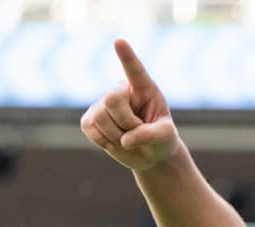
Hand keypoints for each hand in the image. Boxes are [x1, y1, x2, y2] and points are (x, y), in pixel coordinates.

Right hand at [80, 39, 179, 171]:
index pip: (135, 70)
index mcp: (144, 88)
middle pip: (112, 99)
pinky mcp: (91, 118)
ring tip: (127, 138)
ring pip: (100, 116)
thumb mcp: (166, 137)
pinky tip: (113, 142)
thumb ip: (150, 135)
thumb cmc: (161, 140)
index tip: (119, 42)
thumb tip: (125, 140)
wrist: (149, 155)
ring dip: (116, 135)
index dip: (127, 57)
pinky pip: (88, 127)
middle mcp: (122, 91)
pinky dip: (102, 141)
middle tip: (138, 132)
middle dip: (126, 122)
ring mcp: (103, 103)